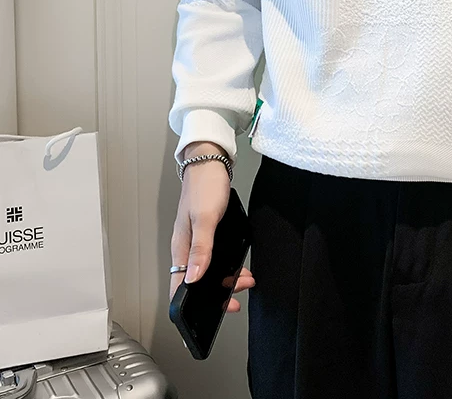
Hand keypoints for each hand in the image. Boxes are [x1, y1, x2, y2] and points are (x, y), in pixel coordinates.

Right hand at [170, 142, 255, 312]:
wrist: (211, 161)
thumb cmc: (204, 186)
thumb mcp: (205, 219)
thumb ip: (200, 249)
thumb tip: (194, 278)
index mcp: (181, 247)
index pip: (178, 286)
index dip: (190, 306)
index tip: (207, 318)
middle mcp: (187, 246)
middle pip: (196, 282)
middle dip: (216, 294)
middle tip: (234, 300)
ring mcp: (198, 239)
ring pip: (209, 270)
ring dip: (226, 279)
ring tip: (245, 280)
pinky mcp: (209, 232)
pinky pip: (216, 257)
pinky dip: (228, 265)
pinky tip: (239, 266)